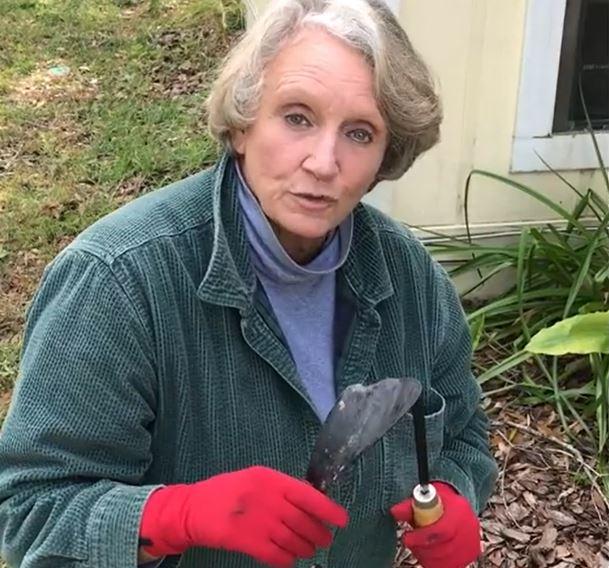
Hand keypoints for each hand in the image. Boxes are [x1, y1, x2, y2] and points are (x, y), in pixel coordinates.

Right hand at [139, 465, 348, 566]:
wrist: (194, 508)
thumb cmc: (227, 491)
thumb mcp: (255, 478)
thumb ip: (281, 487)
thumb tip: (309, 498)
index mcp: (270, 479)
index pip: (308, 495)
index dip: (328, 509)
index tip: (342, 519)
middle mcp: (268, 499)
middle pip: (303, 521)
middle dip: (319, 533)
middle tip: (325, 539)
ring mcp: (258, 522)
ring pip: (294, 541)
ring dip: (306, 548)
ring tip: (310, 549)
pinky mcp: (248, 543)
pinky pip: (278, 557)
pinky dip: (288, 560)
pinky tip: (290, 559)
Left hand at [390, 482, 480, 567]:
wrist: (457, 506)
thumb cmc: (438, 502)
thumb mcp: (424, 499)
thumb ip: (409, 506)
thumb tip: (394, 512)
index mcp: (460, 508)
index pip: (443, 529)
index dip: (422, 537)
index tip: (406, 538)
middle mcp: (470, 525)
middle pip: (445, 548)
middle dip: (422, 548)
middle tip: (410, 544)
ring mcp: (472, 541)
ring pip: (448, 559)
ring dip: (428, 557)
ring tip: (417, 547)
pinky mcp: (471, 553)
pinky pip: (452, 564)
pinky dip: (436, 562)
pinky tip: (427, 554)